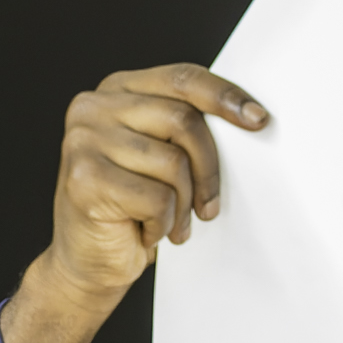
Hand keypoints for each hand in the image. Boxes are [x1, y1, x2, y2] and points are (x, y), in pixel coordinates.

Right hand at [0, 65, 267, 342]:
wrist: (86, 264)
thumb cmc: (131, 209)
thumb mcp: (158, 155)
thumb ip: (182, 128)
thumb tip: (247, 117)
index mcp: (116, 90)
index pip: (182, 78)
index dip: (225, 96)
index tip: (259, 120)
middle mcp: (93, 108)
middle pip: (183, 119)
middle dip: (209, 168)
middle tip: (209, 205)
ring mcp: (83, 142)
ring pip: (173, 163)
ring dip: (184, 204)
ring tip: (174, 224)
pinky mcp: (85, 180)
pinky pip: (157, 198)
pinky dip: (163, 223)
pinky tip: (148, 232)